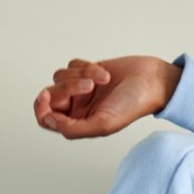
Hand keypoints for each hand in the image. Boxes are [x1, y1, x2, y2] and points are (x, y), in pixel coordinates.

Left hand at [33, 56, 182, 139]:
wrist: (152, 81)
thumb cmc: (133, 105)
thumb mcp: (103, 124)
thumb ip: (73, 128)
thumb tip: (48, 121)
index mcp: (78, 124)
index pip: (45, 119)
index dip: (41, 108)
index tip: (45, 96)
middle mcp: (77, 107)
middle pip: (51, 96)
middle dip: (66, 88)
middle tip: (88, 87)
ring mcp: (81, 88)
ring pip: (60, 77)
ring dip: (80, 75)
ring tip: (102, 80)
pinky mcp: (86, 70)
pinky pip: (72, 64)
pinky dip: (87, 67)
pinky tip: (104, 73)